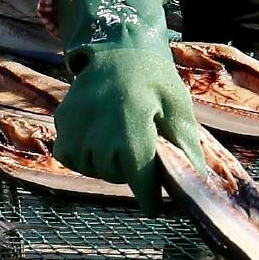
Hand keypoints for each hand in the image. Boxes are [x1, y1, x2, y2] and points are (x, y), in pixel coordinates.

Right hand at [51, 0, 205, 207]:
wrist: (116, 50)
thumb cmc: (154, 80)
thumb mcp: (178, 106)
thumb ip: (186, 145)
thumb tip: (197, 181)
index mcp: (132, 125)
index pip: (139, 177)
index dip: (148, 197)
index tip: (153, 208)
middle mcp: (99, 130)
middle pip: (115, 175)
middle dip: (129, 168)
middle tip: (140, 144)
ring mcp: (75, 127)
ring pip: (93, 169)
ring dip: (107, 162)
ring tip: (119, 135)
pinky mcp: (61, 124)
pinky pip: (72, 157)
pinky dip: (86, 154)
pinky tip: (99, 135)